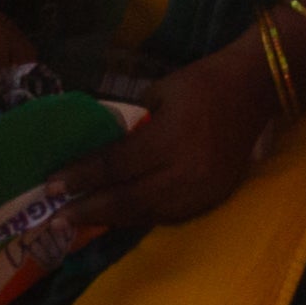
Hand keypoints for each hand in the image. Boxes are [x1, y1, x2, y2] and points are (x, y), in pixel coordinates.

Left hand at [56, 38, 277, 236]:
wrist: (254, 90)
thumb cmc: (202, 82)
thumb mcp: (158, 91)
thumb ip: (130, 124)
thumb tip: (97, 147)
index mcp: (170, 138)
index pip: (116, 165)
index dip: (81, 176)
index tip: (51, 184)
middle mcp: (185, 171)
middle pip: (128, 200)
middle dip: (88, 210)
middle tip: (54, 218)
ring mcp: (201, 191)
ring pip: (146, 215)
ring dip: (110, 219)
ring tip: (78, 222)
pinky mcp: (212, 200)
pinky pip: (167, 216)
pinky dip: (139, 217)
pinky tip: (117, 217)